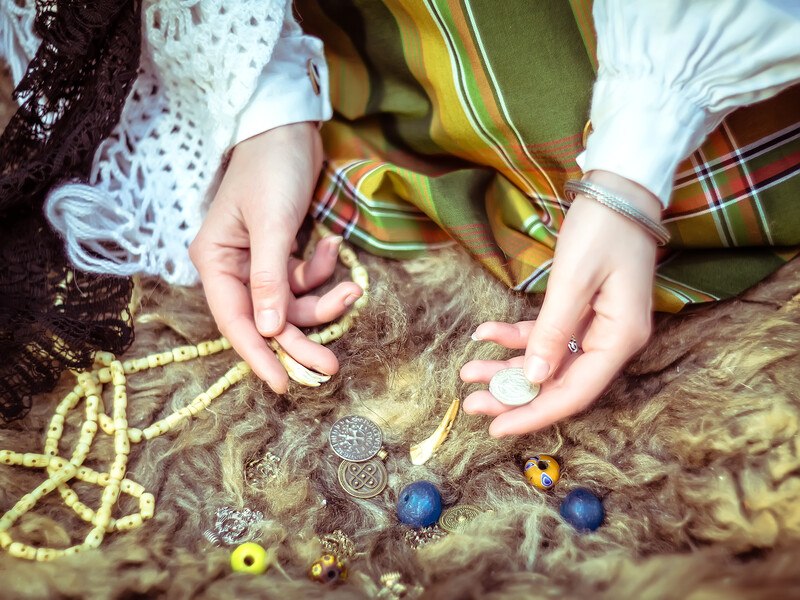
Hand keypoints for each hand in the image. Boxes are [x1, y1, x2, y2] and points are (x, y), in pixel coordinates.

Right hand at [190, 122, 361, 392]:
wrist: (289, 127)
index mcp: (217, 263)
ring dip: (323, 299)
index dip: (260, 356)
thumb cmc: (271, 169)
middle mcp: (235, 268)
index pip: (236, 322)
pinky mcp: (284, 254)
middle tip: (332, 365)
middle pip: (269, 321)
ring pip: (293, 304)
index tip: (284, 386)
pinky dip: (322, 271)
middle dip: (302, 340)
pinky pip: (305, 281)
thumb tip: (269, 331)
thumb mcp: (270, 225)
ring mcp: (260, 263)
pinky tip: (333, 246)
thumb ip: (270, 279)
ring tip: (351, 288)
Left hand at [461, 171, 659, 435]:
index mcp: (619, 339)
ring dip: (508, 366)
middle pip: (558, 382)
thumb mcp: (573, 281)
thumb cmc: (602, 231)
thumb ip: (552, 332)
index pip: (575, 393)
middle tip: (471, 403)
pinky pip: (545, 334)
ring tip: (468, 371)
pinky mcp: (581, 310)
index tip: (497, 429)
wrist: (618, 188)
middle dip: (513, 394)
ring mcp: (596, 326)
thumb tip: (535, 378)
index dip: (535, 414)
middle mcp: (610, 340)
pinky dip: (515, 336)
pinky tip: (484, 334)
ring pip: (547, 361)